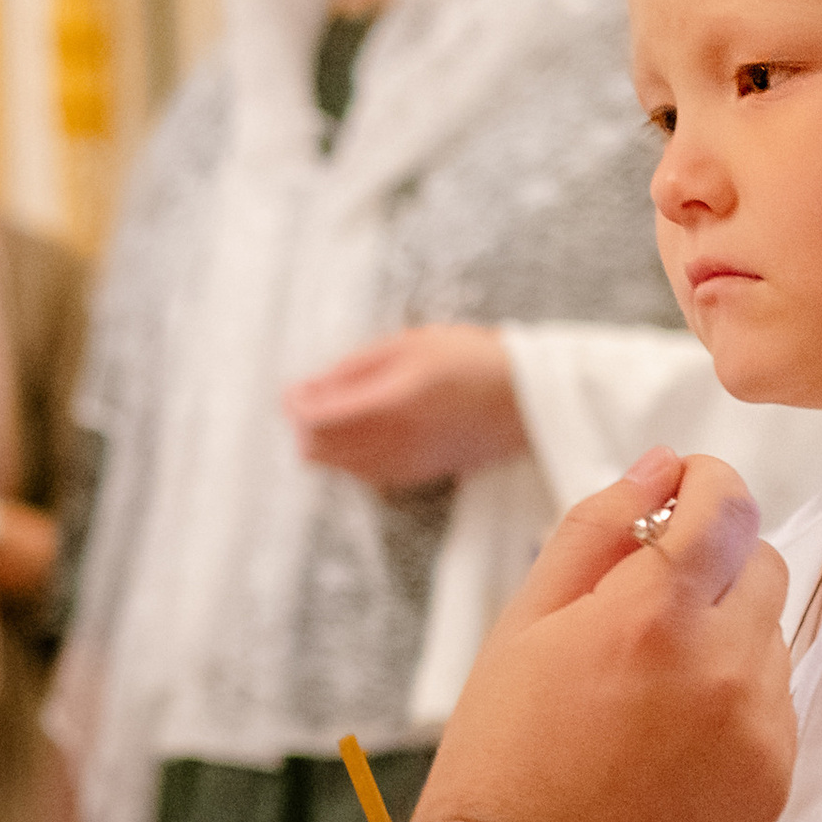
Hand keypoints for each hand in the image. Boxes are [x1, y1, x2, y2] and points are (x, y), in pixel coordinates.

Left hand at [283, 325, 526, 488]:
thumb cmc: (469, 359)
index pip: (315, 421)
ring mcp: (406, 464)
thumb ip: (351, 370)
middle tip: (315, 397)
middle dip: (305, 426)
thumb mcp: (408, 345)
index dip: (294, 407)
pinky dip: (351, 457)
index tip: (294, 390)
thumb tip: (304, 389)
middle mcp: (394, 442)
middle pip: (319, 451)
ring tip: (341, 411)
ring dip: (327, 443)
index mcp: (391, 404)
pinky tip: (365, 434)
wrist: (527, 398)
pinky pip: (365, 475)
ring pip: (339, 467)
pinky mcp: (418, 475)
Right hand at [414, 447, 793, 821]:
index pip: (726, 502)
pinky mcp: (775, 780)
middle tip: (645, 602)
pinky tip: (669, 736)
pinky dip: (733, 699)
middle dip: (714, 560)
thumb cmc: (503, 753)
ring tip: (647, 686)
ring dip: (724, 633)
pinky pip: (773, 703)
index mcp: (651, 615)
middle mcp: (724, 666)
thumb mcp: (522, 624)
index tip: (684, 488)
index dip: (707, 479)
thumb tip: (662, 466)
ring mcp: (759, 727)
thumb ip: (596, 530)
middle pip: (763, 560)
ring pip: (770, 634)